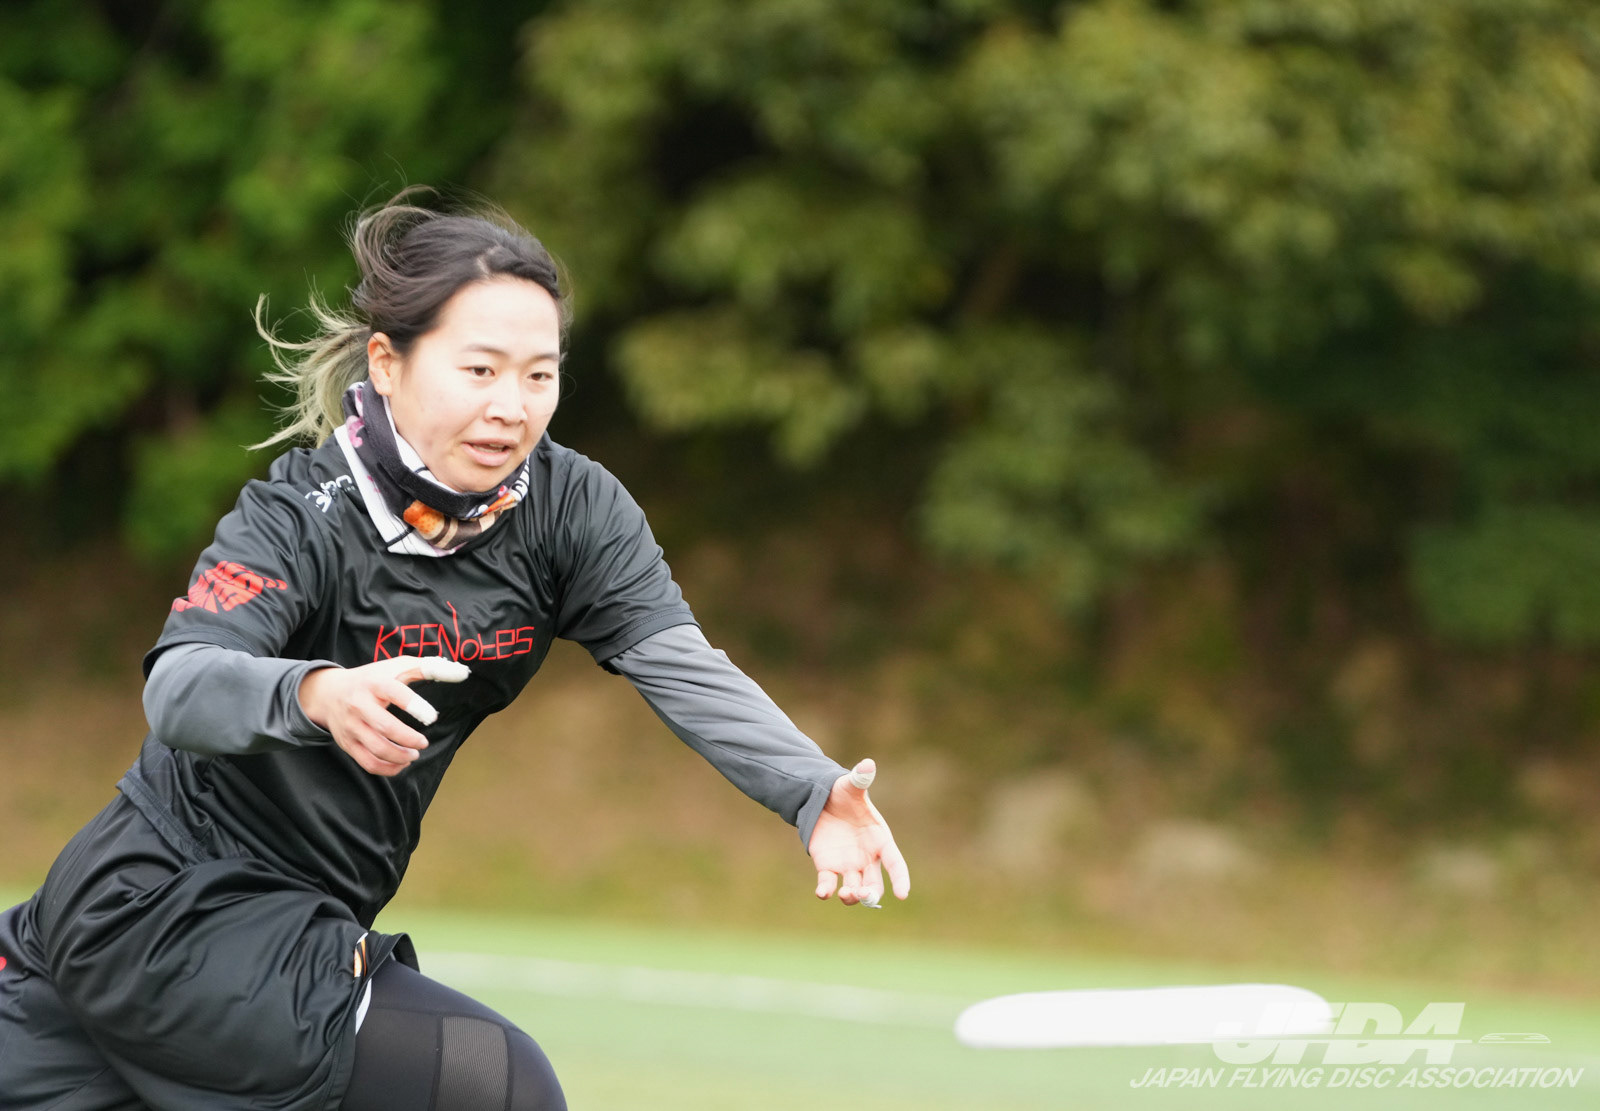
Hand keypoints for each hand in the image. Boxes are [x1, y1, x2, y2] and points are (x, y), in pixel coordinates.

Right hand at [298, 656, 469, 776]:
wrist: (328, 693)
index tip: (433, 717)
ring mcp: (351, 726)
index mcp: (374, 683)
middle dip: (409, 738)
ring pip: (376, 749)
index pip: (394, 692)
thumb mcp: (397, 667)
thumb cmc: (373, 679)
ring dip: (400, 757)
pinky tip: (401, 764)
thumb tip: (462, 672)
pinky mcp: (347, 744)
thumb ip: (429, 668)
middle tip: (424, 742)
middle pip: (384, 727)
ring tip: (414, 754)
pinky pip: (367, 763)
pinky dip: (387, 769)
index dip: (414, 705)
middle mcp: (359, 705)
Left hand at [809, 758, 910, 906]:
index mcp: (879, 839)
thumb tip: (867, 763)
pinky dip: (826, 891)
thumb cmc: (843, 793)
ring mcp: (848, 865)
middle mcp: (867, 857)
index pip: (895, 862)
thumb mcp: (851, 786)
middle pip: (875, 883)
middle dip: (872, 893)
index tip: (903, 894)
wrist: (821, 800)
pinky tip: (822, 892)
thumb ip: (860, 779)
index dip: (900, 878)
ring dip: (853, 896)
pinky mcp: (827, 867)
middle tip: (865, 894)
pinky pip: (829, 884)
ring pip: (855, 889)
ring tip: (846, 894)